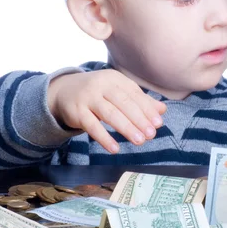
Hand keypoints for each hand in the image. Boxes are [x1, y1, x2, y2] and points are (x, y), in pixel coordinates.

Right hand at [47, 69, 166, 152]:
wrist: (64, 90)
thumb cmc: (99, 92)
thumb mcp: (118, 92)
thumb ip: (140, 101)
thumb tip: (162, 111)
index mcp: (115, 79)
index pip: (134, 94)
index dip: (147, 109)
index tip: (158, 123)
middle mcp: (101, 85)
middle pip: (123, 103)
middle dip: (139, 119)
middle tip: (151, 134)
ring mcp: (87, 98)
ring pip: (109, 114)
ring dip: (126, 128)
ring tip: (140, 141)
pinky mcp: (76, 112)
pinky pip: (91, 126)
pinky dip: (104, 138)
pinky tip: (115, 148)